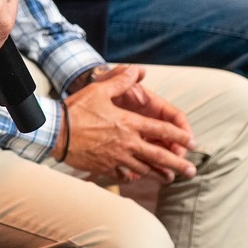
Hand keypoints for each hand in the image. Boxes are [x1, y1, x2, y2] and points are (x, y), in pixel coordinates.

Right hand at [62, 65, 194, 183]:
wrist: (56, 132)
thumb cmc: (77, 109)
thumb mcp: (100, 90)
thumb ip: (122, 80)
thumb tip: (138, 69)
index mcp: (130, 124)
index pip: (162, 131)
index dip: (180, 137)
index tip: (192, 143)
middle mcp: (127, 143)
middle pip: (159, 156)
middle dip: (178, 164)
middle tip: (192, 171)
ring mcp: (117, 158)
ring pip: (145, 169)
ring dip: (160, 174)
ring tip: (170, 178)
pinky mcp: (105, 168)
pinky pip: (124, 175)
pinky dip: (133, 177)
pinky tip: (137, 178)